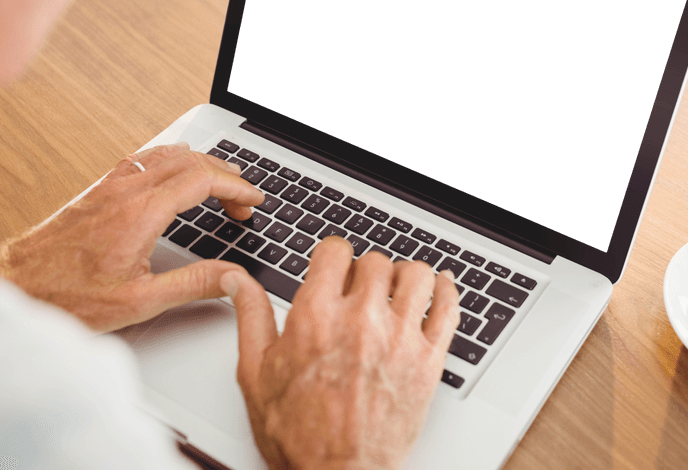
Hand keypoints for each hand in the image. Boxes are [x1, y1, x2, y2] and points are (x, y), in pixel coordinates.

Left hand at [0, 142, 264, 332]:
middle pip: (191, 161)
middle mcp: (127, 190)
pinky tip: (175, 170)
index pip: (203, 180)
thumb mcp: (139, 300)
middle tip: (243, 203)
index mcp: (142, 212)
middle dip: (226, 176)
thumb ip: (194, 285)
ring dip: (201, 164)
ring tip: (220, 183)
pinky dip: (173, 160)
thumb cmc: (67, 295)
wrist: (15, 285)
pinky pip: (146, 158)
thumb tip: (233, 277)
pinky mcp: (99, 189)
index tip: (254, 200)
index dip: (237, 187)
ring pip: (169, 154)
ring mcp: (111, 185)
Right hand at [221, 238, 459, 469]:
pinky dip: (447, 291)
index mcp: (316, 317)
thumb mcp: (256, 375)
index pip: (336, 251)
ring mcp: (399, 339)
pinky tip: (440, 288)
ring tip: (397, 288)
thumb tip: (238, 282)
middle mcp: (361, 320)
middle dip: (365, 270)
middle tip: (361, 288)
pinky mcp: (428, 361)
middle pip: (375, 261)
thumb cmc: (298, 435)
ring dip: (405, 275)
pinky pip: (449, 308)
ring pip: (416, 275)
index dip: (334, 255)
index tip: (335, 265)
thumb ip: (250, 318)